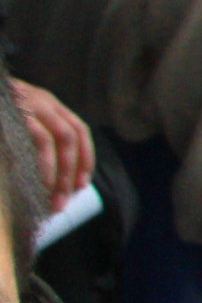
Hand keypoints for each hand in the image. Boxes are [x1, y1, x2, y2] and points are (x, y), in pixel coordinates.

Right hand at [8, 79, 91, 207]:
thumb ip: (33, 137)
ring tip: (52, 198)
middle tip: (63, 201)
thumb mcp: (15, 121)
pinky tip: (38, 181)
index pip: (78, 129)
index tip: (82, 184)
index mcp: (48, 104)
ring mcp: (29, 105)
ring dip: (58, 172)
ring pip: (57, 139)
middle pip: (71, 136)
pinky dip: (42, 163)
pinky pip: (37, 140)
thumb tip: (51, 177)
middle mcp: (43, 102)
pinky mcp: (15, 115)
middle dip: (71, 172)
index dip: (85, 157)